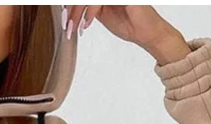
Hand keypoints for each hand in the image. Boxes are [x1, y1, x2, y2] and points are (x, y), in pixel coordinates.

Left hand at [62, 5, 190, 63]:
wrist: (146, 32)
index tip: (64, 19)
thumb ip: (89, 9)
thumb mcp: (102, 16)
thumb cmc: (129, 25)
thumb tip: (71, 10)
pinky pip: (99, 1)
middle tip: (66, 24)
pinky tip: (86, 24)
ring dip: (77, 12)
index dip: (71, 6)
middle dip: (71, 8)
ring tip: (73, 27)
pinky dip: (90, 12)